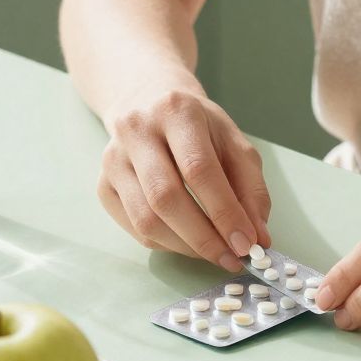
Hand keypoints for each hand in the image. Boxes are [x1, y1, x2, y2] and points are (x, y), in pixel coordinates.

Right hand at [97, 84, 270, 272]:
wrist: (148, 102)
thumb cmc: (197, 126)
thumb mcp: (233, 142)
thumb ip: (251, 187)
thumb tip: (258, 236)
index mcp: (176, 111)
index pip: (198, 169)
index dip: (224, 211)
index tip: (247, 243)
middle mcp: (137, 131)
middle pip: (166, 197)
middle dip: (204, 237)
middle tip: (231, 258)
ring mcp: (113, 159)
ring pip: (145, 219)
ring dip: (185, 246)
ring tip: (214, 253)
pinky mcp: (103, 184)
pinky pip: (133, 228)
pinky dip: (166, 243)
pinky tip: (187, 241)